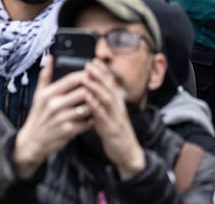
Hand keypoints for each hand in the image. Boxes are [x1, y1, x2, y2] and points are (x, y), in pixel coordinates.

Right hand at [11, 57, 92, 178]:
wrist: (32, 141)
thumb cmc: (38, 116)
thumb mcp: (38, 94)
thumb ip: (45, 75)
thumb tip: (49, 57)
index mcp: (49, 94)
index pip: (71, 79)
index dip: (86, 75)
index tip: (94, 72)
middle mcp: (55, 105)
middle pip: (82, 92)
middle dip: (94, 88)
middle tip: (102, 86)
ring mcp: (62, 118)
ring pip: (87, 107)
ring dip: (95, 104)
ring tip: (100, 101)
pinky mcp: (68, 131)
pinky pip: (86, 122)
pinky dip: (92, 119)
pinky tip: (94, 116)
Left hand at [81, 61, 144, 178]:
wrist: (128, 154)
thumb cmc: (117, 135)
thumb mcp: (111, 117)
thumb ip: (103, 106)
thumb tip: (92, 94)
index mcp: (117, 105)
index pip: (111, 83)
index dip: (103, 71)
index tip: (94, 61)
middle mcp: (118, 108)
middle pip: (109, 87)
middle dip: (99, 75)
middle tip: (89, 64)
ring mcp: (116, 118)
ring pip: (107, 99)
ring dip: (96, 88)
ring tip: (86, 79)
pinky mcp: (112, 130)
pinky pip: (103, 117)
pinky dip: (95, 107)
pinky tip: (88, 100)